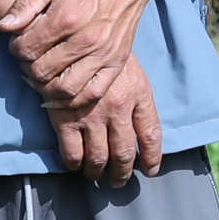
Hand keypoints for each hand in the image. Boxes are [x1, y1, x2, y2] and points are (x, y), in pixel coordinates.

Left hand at [0, 0, 189, 106]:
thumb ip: (26, 2)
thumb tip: (4, 27)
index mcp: (67, 17)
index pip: (26, 49)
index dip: (15, 48)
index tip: (19, 41)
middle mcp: (87, 39)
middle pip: (41, 71)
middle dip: (27, 66)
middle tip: (30, 56)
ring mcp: (104, 54)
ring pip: (64, 89)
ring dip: (46, 86)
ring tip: (43, 73)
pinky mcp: (117, 62)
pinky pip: (92, 94)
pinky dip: (73, 99)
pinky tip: (62, 89)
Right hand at [49, 60, 164, 185]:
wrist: (72, 39)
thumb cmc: (105, 53)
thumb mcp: (132, 71)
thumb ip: (138, 100)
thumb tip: (142, 132)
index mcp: (139, 95)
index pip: (151, 135)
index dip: (152, 158)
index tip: (151, 169)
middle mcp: (118, 109)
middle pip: (125, 154)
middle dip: (123, 173)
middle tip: (119, 180)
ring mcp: (92, 116)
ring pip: (99, 159)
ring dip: (99, 172)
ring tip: (98, 176)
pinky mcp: (66, 119)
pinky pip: (72, 154)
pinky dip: (75, 164)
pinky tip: (76, 165)